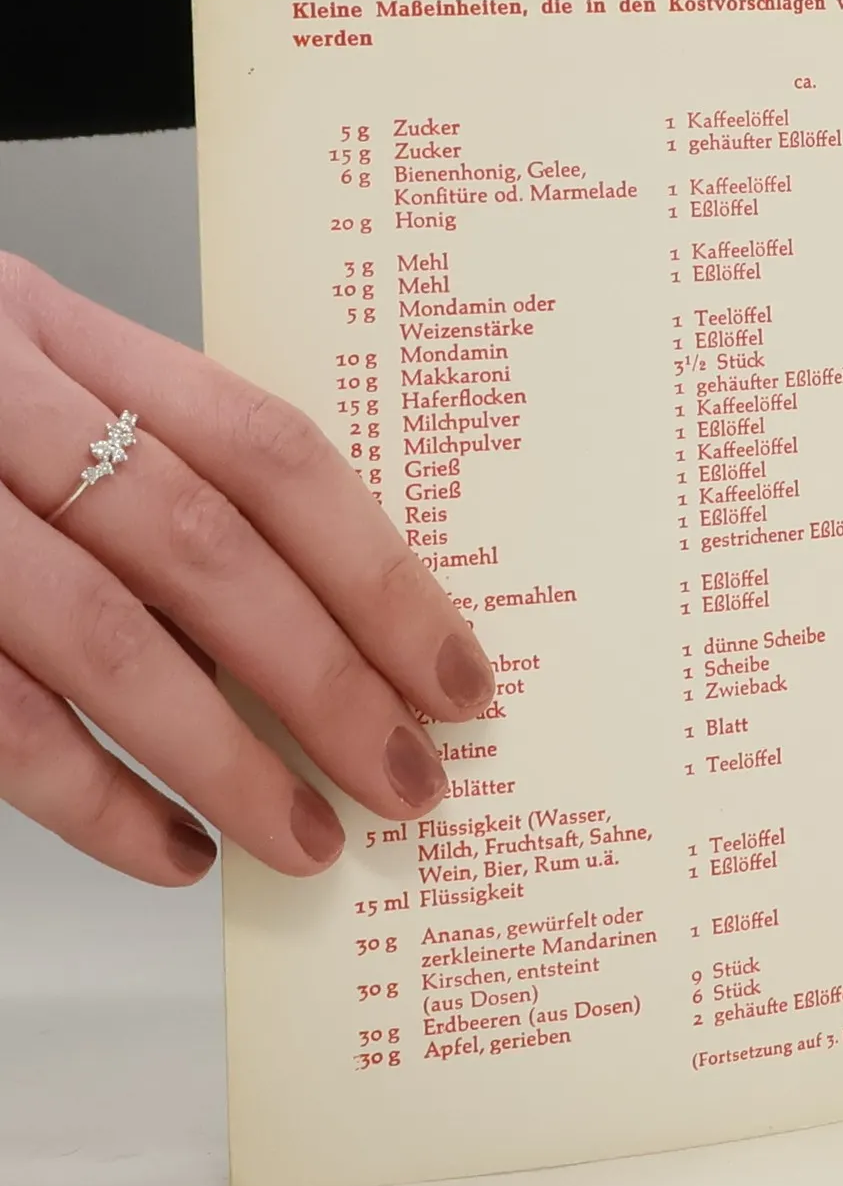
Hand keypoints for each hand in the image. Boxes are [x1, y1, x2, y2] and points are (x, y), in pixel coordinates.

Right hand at [0, 253, 494, 885]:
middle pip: (205, 547)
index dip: (378, 572)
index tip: (457, 676)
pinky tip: (172, 852)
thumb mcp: (25, 378)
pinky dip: (90, 799)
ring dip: (224, 757)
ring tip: (311, 840)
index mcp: (61, 333)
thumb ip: (151, 465)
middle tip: (410, 782)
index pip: (269, 451)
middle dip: (326, 681)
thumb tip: (326, 626)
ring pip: (101, 637)